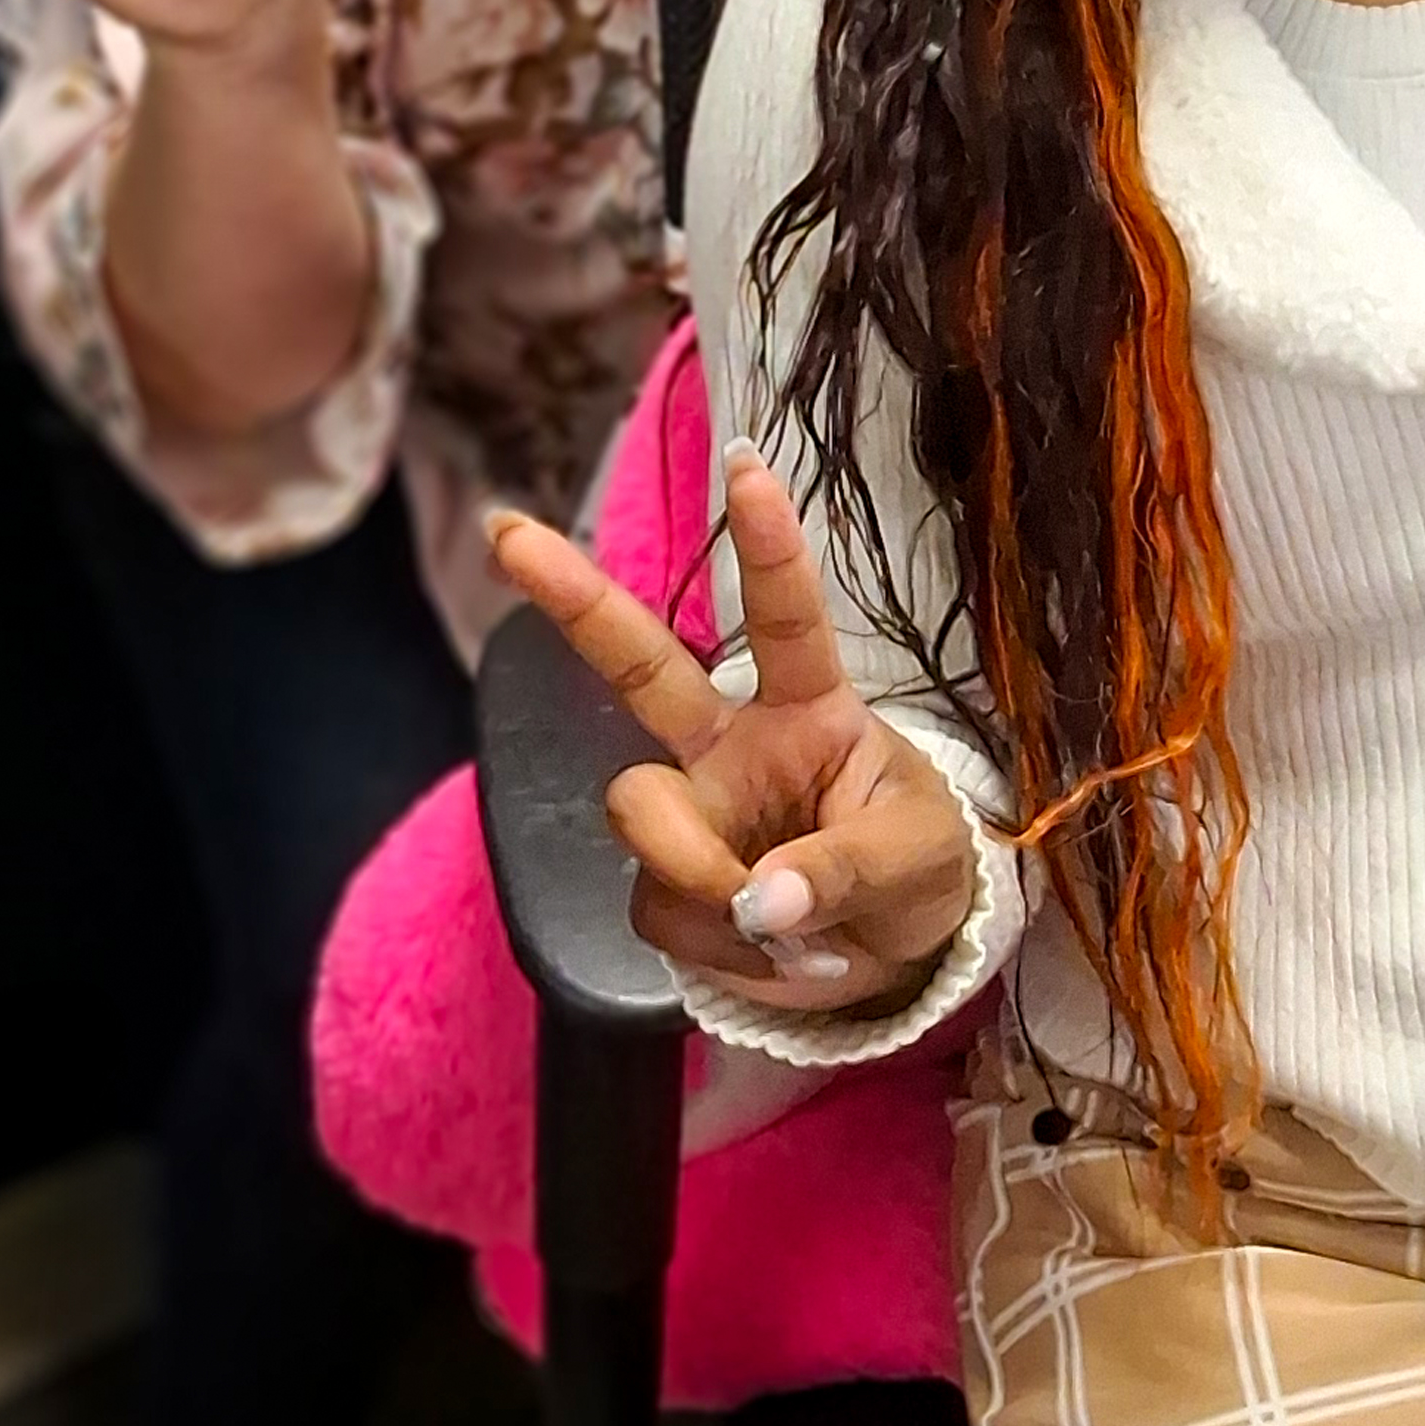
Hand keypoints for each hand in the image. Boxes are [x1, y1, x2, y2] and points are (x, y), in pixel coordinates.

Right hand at [485, 446, 977, 1018]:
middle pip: (640, 666)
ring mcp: (692, 810)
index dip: (768, 546)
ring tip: (795, 930)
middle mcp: (733, 743)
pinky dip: (719, 950)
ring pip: (644, 819)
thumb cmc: (918, 868)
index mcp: (809, 708)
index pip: (786, 617)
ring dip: (711, 883)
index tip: (746, 466)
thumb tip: (757, 901)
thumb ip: (842, 870)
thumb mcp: (917, 859)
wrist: (895, 959)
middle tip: (506, 530)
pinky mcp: (667, 885)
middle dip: (573, 598)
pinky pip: (662, 911)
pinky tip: (771, 954)